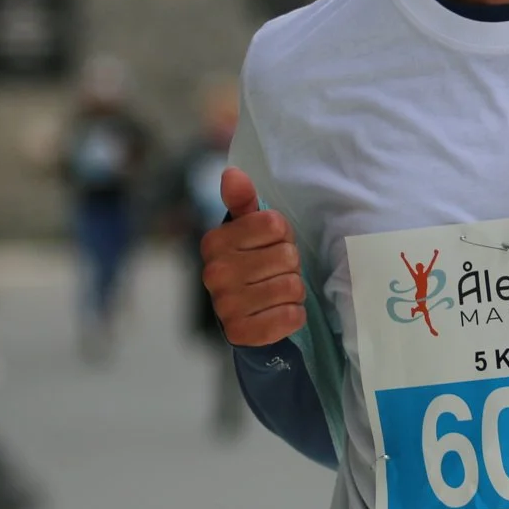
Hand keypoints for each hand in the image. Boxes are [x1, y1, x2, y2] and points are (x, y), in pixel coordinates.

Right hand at [199, 168, 307, 345]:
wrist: (246, 314)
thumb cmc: (252, 261)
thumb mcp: (249, 228)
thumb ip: (242, 200)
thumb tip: (232, 174)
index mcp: (215, 242)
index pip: (275, 225)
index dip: (282, 235)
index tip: (270, 246)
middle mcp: (214, 273)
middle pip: (287, 257)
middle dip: (290, 266)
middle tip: (275, 273)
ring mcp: (225, 306)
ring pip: (292, 287)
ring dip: (294, 291)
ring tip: (277, 292)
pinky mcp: (241, 334)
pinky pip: (290, 317)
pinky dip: (294, 315)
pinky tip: (280, 313)